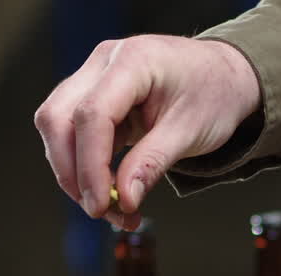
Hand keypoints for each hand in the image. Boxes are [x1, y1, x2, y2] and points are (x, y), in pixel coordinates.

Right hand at [34, 35, 259, 229]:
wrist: (224, 76)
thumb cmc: (213, 93)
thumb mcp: (191, 131)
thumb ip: (152, 163)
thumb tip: (123, 199)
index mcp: (133, 61)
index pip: (91, 114)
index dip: (90, 165)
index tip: (100, 204)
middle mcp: (104, 62)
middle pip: (58, 118)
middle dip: (71, 171)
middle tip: (98, 209)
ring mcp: (94, 77)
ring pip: (57, 128)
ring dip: (74, 174)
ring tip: (110, 206)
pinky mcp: (93, 98)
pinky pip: (72, 135)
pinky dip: (85, 167)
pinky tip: (110, 190)